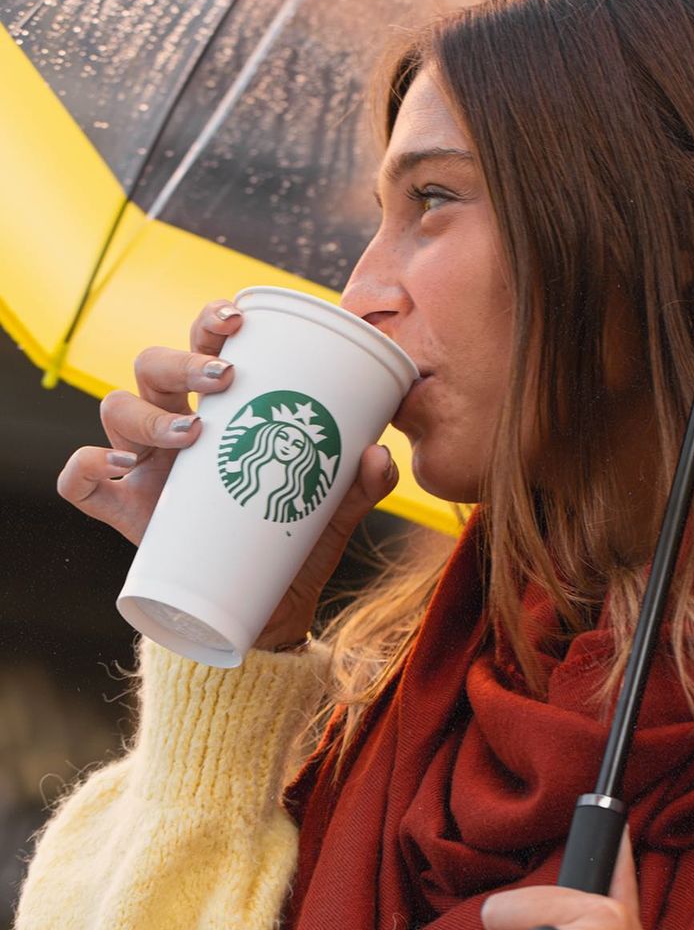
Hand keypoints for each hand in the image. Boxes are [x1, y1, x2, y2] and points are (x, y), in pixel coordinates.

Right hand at [56, 298, 399, 643]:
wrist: (266, 610)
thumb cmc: (291, 541)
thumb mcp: (332, 512)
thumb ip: (359, 484)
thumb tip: (378, 452)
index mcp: (218, 410)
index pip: (203, 344)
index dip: (211, 321)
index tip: (240, 319)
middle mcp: (172, 425)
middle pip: (153, 365)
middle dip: (184, 359)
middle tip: (226, 377)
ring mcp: (141, 466)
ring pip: (115, 409)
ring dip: (147, 413)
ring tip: (192, 433)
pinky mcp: (123, 511)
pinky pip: (78, 480)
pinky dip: (84, 467)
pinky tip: (118, 469)